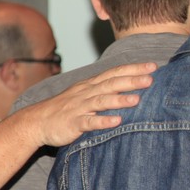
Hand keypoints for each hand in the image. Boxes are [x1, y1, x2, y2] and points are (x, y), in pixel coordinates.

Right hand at [10, 62, 157, 148]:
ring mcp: (79, 108)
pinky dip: (102, 121)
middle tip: (151, 79)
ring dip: (119, 99)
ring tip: (137, 99)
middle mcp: (86, 93)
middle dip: (131, 80)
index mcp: (91, 85)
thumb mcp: (85, 94)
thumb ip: (105, 90)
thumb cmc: (66, 108)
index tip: (153, 66)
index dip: (133, 69)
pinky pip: (88, 122)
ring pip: (100, 101)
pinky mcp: (72, 123)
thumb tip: (132, 86)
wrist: (35, 122)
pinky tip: (116, 121)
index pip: (114, 73)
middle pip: (111, 84)